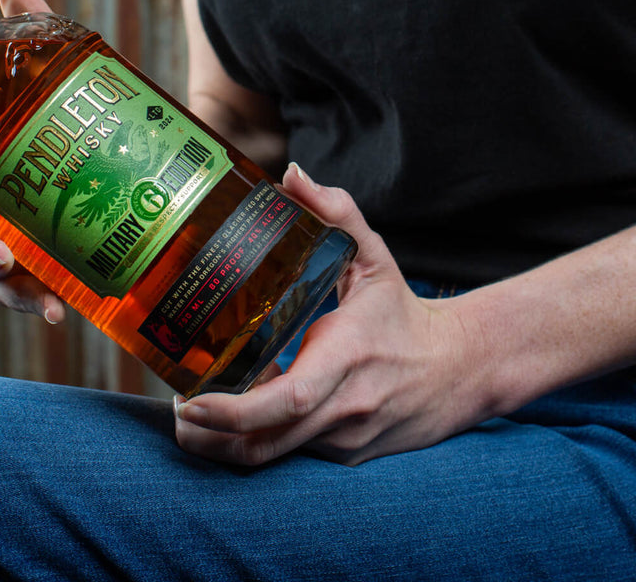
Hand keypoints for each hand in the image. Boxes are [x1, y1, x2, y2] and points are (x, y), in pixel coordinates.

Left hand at [173, 165, 489, 465]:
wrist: (459, 370)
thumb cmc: (404, 313)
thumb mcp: (375, 257)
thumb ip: (336, 213)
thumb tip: (291, 175)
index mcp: (346, 358)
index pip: (287, 400)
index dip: (232, 411)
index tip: (190, 403)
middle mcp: (343, 408)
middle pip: (262, 446)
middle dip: (207, 437)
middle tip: (175, 410)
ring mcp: (343, 439)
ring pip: (270, 459)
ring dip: (223, 447)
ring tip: (192, 418)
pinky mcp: (344, 455)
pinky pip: (290, 456)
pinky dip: (255, 443)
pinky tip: (234, 418)